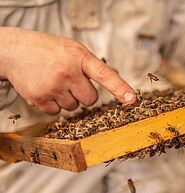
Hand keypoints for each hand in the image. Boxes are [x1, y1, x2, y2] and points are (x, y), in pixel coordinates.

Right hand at [0, 27, 135, 113]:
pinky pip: (57, 112)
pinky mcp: (39, 99)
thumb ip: (92, 64)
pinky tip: (45, 89)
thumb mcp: (72, 49)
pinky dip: (53, 104)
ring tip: (54, 82)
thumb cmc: (48, 50)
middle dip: (84, 94)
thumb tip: (115, 74)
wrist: (14, 51)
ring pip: (74, 107)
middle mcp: (68, 72)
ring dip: (68, 99)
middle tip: (71, 81)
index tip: (132, 99)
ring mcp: (53, 87)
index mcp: (79, 57)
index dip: (120, 88)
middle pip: (90, 100)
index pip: (105, 75)